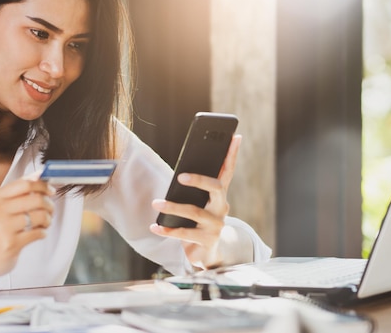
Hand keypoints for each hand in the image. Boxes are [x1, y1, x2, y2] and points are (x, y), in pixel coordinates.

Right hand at [0, 176, 55, 277]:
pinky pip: (38, 233)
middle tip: (50, 210)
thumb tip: (39, 174)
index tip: (50, 190)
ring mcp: (4, 227)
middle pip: (36, 199)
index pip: (25, 184)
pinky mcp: (11, 243)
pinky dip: (43, 232)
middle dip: (49, 204)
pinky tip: (38, 233)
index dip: (42, 185)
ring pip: (40, 216)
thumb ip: (19, 190)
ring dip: (48, 220)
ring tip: (44, 223)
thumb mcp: (0, 206)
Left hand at [150, 134, 241, 268]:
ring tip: (155, 203)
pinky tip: (155, 226)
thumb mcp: (198, 204)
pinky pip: (185, 234)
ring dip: (173, 207)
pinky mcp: (207, 241)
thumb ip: (193, 190)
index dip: (232, 154)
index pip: (228, 171)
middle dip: (199, 180)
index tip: (234, 136)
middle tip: (180, 176)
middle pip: (217, 188)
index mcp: (219, 196)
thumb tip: (180, 174)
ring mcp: (216, 226)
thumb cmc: (198, 223)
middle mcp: (222, 208)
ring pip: (195, 212)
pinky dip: (168, 230)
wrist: (209, 254)